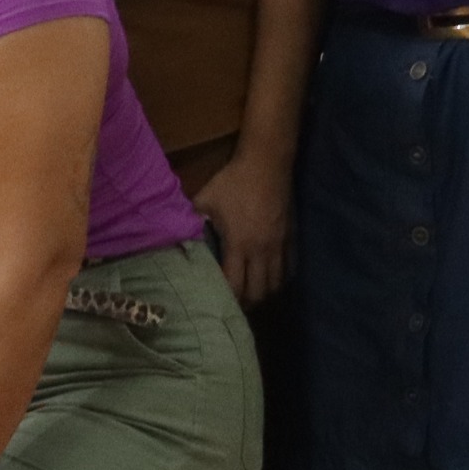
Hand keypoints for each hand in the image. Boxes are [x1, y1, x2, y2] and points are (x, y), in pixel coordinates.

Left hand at [188, 154, 292, 304]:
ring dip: (263, 294)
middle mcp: (262, 250)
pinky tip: (269, 281)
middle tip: (234, 306)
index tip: (216, 304)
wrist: (267, 164)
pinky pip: (289, 269)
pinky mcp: (291, 238)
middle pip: (258, 292)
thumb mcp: (205, 200)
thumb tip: (177, 237)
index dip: (227, 298)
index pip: (234, 284)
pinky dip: (279, 280)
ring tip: (251, 297)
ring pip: (276, 284)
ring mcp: (280, 246)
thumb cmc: (232, 182)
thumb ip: (193, 222)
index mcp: (239, 243)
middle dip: (246, 303)